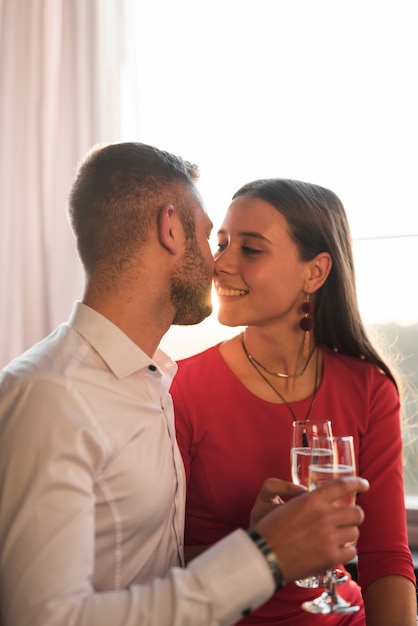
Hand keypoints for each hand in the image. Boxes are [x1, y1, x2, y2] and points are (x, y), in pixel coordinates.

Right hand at [253, 476, 368, 582]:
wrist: (264, 556)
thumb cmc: (270, 529)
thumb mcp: (283, 503)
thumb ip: (302, 496)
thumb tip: (315, 495)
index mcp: (312, 500)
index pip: (342, 485)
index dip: (357, 483)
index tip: (364, 484)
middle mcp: (323, 516)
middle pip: (356, 512)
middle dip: (354, 514)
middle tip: (347, 518)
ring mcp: (328, 538)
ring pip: (355, 532)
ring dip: (348, 533)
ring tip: (337, 536)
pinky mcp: (330, 557)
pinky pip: (351, 552)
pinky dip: (346, 551)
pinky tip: (336, 550)